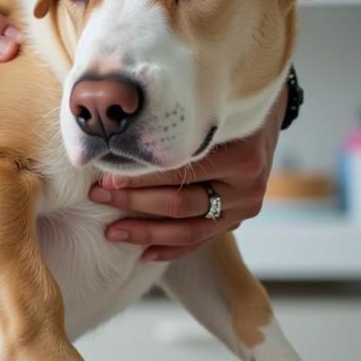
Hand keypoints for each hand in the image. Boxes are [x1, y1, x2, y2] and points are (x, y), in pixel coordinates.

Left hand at [89, 86, 287, 260]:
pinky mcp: (237, 220)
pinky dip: (172, 248)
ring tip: (112, 231)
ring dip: (146, 233)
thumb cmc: (221, 106)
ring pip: (189, 229)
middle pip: (181, 203)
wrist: (261, 115)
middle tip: (98, 196)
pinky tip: (144, 253)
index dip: (141, 176)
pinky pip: (200, 240)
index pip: (181, 171)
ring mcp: (244, 208)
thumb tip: (113, 137)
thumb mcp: (204, 107)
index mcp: (241, 156)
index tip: (107, 176)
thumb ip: (172, 125)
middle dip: (133, 202)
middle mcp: (247, 186)